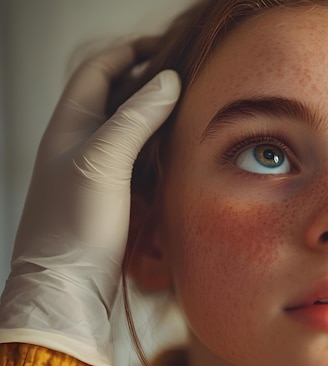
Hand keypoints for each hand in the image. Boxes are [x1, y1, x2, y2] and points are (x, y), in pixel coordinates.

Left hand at [0, 45, 179, 365]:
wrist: (67, 287)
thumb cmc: (75, 225)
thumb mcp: (103, 162)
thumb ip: (134, 118)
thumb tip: (168, 80)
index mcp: (69, 126)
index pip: (99, 72)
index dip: (130, 54)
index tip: (167, 49)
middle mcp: (81, 144)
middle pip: (117, 98)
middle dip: (149, 83)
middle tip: (189, 79)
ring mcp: (98, 172)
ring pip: (131, 131)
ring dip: (158, 117)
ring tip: (193, 111)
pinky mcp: (114, 197)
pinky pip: (140, 161)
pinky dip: (161, 150)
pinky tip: (183, 153)